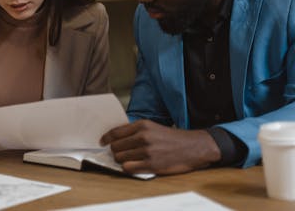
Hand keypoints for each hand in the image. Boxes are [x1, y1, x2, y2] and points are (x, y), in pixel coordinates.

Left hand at [100, 119, 220, 174]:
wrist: (192, 147)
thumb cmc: (172, 138)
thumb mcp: (154, 127)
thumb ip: (136, 131)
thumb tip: (116, 137)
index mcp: (143, 125)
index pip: (116, 132)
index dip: (106, 138)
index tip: (102, 142)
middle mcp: (143, 137)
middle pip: (116, 146)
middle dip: (115, 151)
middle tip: (120, 153)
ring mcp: (147, 151)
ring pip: (120, 158)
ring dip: (121, 160)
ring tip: (130, 159)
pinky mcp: (151, 165)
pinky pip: (128, 168)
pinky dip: (128, 168)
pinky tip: (134, 166)